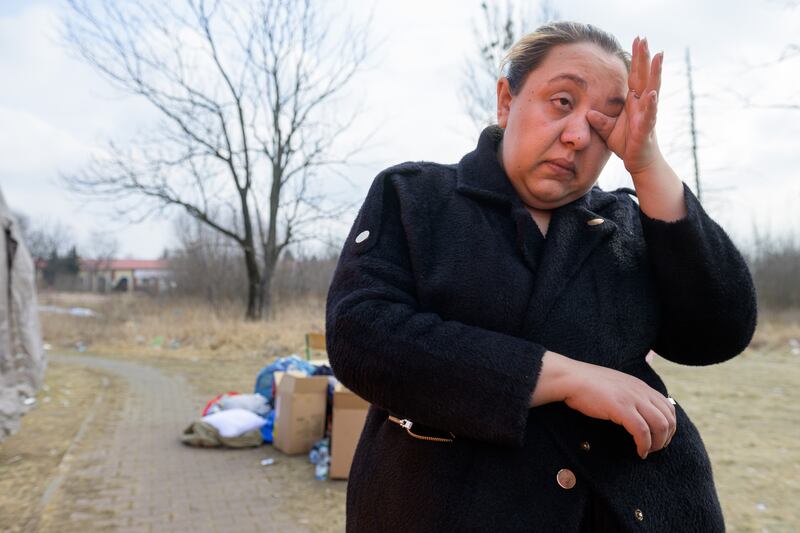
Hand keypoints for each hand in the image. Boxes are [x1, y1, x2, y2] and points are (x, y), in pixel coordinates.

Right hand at [531, 351, 675, 458]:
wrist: (570, 378)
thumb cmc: (586, 384)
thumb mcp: (615, 385)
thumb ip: (628, 395)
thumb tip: (635, 411)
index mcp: (640, 386)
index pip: (668, 407)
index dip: (669, 427)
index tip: (659, 439)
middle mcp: (640, 391)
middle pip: (668, 418)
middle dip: (666, 438)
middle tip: (654, 449)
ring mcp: (632, 399)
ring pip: (660, 426)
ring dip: (657, 444)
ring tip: (646, 452)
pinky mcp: (621, 408)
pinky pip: (642, 431)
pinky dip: (644, 445)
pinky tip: (639, 452)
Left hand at [587, 37, 663, 176]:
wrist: (639, 162)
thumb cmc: (627, 143)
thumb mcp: (607, 130)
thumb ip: (599, 119)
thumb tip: (588, 112)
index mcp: (634, 102)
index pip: (635, 76)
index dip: (636, 58)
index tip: (638, 40)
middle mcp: (642, 104)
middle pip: (645, 76)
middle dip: (645, 57)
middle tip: (645, 38)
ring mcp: (647, 115)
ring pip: (653, 90)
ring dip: (655, 73)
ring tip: (658, 56)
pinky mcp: (646, 129)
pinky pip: (649, 115)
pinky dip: (650, 105)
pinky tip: (652, 94)